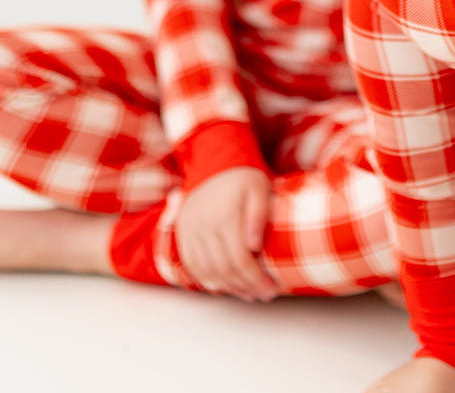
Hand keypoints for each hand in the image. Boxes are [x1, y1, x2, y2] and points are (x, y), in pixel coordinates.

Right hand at [174, 167, 277, 301]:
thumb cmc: (243, 177)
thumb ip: (259, 215)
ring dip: (228, 288)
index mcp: (224, 215)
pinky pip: (192, 265)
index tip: (272, 288)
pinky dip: (208, 280)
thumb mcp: (259, 188)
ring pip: (206, 272)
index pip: (239, 260)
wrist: (213, 161)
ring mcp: (189, 230)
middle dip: (245, 287)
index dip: (256, 279)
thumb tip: (254, 246)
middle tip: (263, 294)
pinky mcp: (182, 233)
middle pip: (223, 270)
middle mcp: (203, 225)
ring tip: (248, 293)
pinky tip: (225, 285)